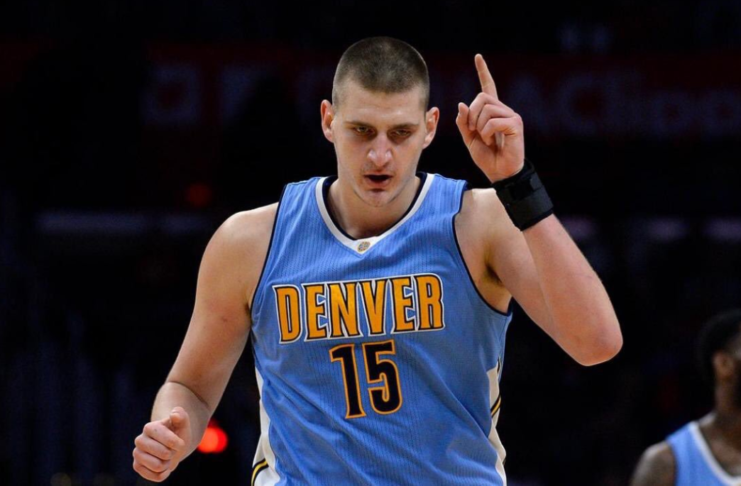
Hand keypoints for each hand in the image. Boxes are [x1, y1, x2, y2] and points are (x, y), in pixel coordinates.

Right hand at [133, 407, 190, 481]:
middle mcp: (140, 440)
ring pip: (158, 466)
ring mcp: (137, 453)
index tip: (179, 442)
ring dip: (167, 464)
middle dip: (172, 453)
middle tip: (171, 449)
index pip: (169, 441)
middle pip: (164, 454)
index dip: (178, 444)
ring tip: (166, 457)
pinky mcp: (137, 466)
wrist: (171, 445)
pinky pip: (154, 476)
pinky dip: (163, 474)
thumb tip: (174, 414)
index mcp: (150, 427)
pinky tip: (163, 466)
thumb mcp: (182, 424)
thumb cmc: (177, 433)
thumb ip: (181, 415)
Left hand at [455, 54, 524, 182]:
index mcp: (492, 112)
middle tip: (474, 131)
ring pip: (486, 109)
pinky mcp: (515, 124)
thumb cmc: (487, 157)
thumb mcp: (469, 139)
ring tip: (485, 139)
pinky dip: (486, 133)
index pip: (488, 87)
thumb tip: (461, 104)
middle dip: (471, 116)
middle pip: (481, 98)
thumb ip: (464, 123)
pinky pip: (493, 121)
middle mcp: (503, 110)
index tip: (478, 57)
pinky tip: (491, 141)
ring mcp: (511, 116)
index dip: (483, 72)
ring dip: (479, 127)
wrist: (500, 172)